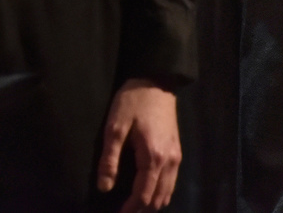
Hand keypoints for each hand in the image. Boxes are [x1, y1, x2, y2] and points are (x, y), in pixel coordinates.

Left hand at [96, 79, 179, 210]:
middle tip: (125, 212)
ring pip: (168, 193)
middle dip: (142, 209)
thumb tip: (104, 187)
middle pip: (158, 199)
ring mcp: (176, 158)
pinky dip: (161, 192)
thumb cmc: (132, 102)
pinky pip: (172, 182)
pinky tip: (148, 191)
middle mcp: (169, 162)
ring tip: (135, 206)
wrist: (155, 82)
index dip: (131, 209)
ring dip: (152, 203)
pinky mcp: (177, 152)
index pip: (143, 195)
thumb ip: (109, 159)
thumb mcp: (115, 127)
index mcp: (152, 158)